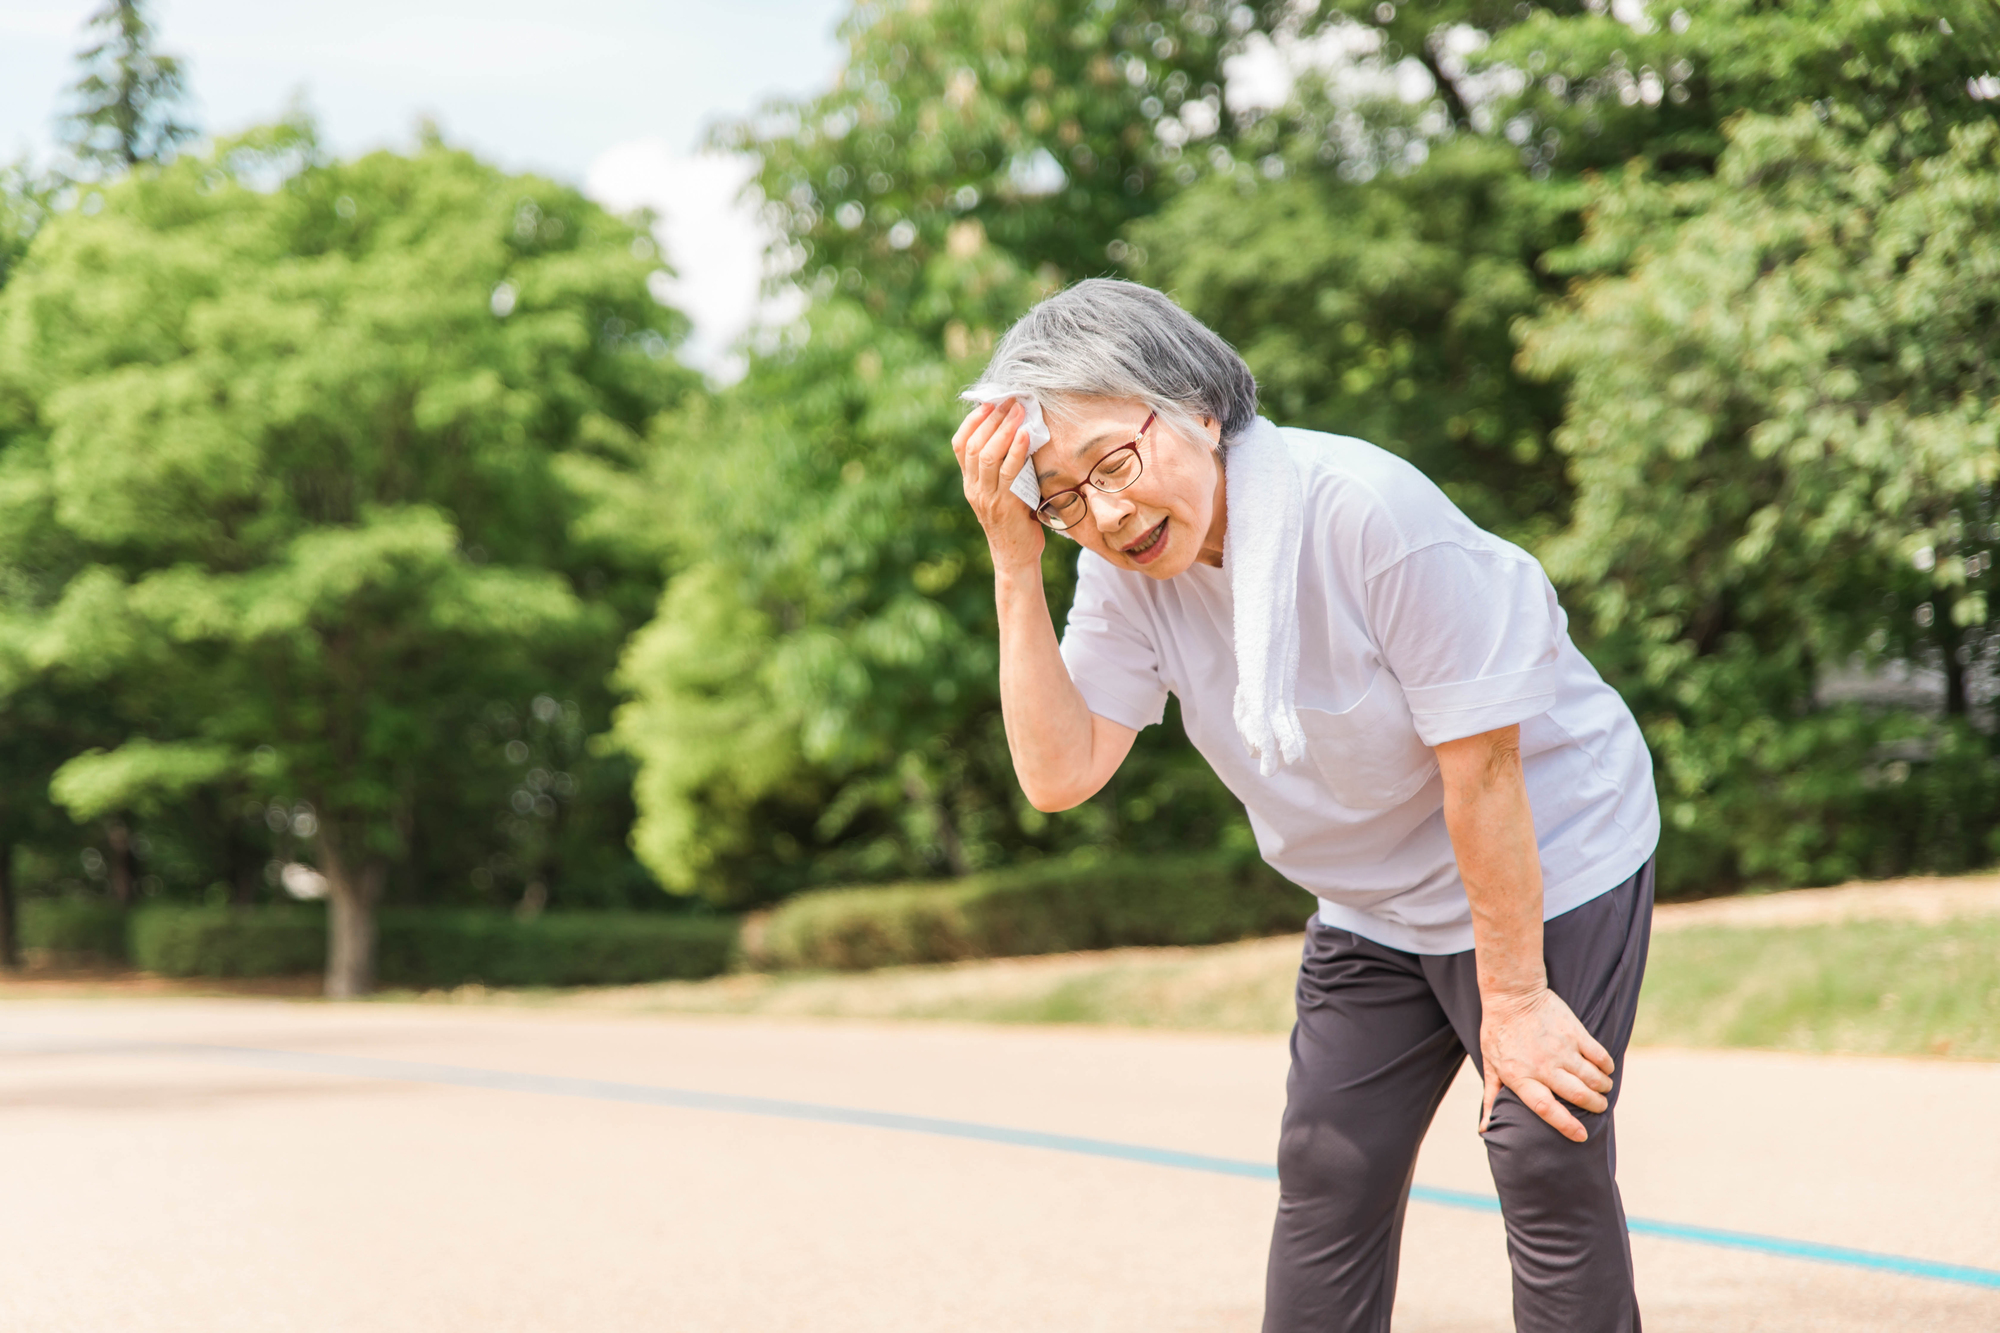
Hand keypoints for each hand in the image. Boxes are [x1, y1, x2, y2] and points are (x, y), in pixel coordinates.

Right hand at [951, 400, 1044, 573]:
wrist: (1015, 558)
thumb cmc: (1014, 522)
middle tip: (1010, 399)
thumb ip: (1002, 468)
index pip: (959, 445)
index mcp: (969, 483)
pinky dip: (1016, 450)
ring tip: (1019, 410)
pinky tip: (1026, 434)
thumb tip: (1019, 432)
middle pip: (973, 444)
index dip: (972, 421)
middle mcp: (973, 488)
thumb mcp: (1000, 492)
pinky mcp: (1005, 506)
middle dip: (992, 418)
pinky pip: (1009, 472)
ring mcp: (987, 497)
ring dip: (1004, 428)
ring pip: (987, 455)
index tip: (989, 402)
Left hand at [1478, 985, 1614, 1143]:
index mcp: (1520, 1077)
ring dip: (1603, 1088)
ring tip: (1603, 1089)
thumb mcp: (1490, 1065)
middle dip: (1594, 1105)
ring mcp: (1561, 1049)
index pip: (1545, 1109)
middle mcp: (1543, 1066)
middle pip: (1577, 1096)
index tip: (1582, 1136)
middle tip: (1598, 1105)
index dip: (1566, 1125)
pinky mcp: (1575, 1033)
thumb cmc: (1499, 1032)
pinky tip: (1605, 1069)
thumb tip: (1484, 1129)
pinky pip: (1599, 1056)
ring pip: (1592, 1078)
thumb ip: (1491, 1097)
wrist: (1513, 994)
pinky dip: (1606, 1067)